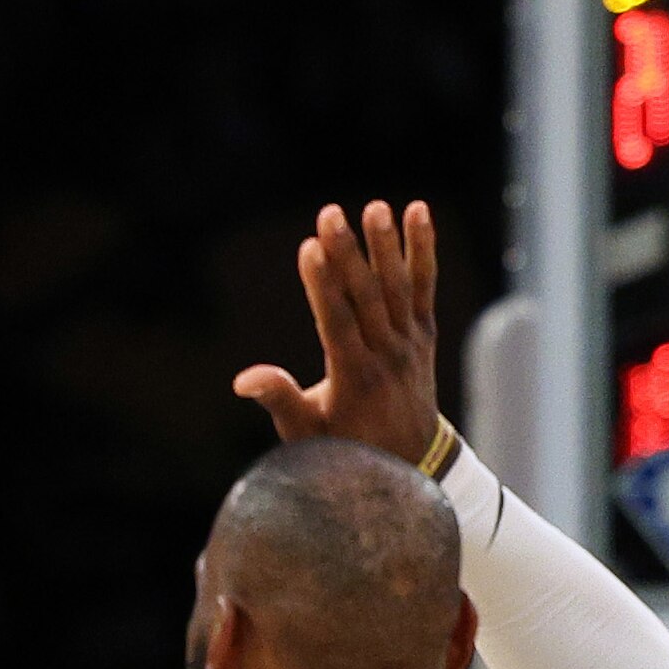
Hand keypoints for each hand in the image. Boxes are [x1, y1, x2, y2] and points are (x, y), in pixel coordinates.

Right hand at [231, 199, 446, 466]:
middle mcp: (386, 357)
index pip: (337, 324)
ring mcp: (409, 342)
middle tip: (330, 214)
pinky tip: (416, 210)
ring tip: (375, 208)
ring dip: (387, 245)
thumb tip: (244, 380)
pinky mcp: (423, 331)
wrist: (413, 460)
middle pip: (366, 298)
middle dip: (348, 254)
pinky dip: (422, 249)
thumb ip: (280, 402)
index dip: (323, 286)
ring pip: (398, 287)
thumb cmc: (348, 447)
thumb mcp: (309, 434)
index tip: (310, 249)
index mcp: (354, 379)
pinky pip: (424, 286)